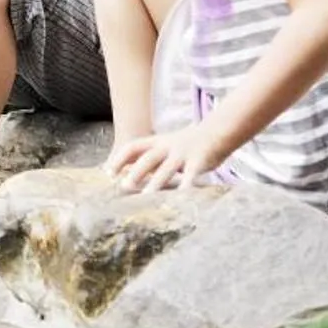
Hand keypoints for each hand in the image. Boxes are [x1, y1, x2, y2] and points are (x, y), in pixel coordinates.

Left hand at [106, 122, 230, 192]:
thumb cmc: (190, 143)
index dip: (119, 159)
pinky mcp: (199, 160)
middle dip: (135, 172)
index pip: (133, 147)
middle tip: (123, 187)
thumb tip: (128, 171)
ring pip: (167, 168)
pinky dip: (186, 185)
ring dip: (155, 183)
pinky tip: (181, 198)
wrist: (219, 130)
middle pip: (148, 158)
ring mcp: (183, 153)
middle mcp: (168, 146)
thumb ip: (151, 157)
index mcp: (158, 142)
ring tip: (146, 196)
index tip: (108, 173)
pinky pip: (191, 174)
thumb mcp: (167, 146)